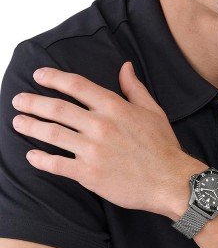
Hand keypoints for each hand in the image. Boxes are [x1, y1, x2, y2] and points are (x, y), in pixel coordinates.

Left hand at [11, 61, 186, 214]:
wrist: (170, 180)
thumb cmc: (163, 146)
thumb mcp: (153, 111)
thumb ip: (135, 88)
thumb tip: (125, 67)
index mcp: (115, 108)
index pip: (77, 86)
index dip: (54, 78)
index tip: (38, 75)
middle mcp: (100, 125)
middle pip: (57, 108)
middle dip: (32, 102)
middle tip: (18, 101)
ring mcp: (92, 150)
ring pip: (52, 134)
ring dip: (30, 126)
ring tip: (18, 123)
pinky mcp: (89, 174)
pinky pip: (56, 164)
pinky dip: (40, 160)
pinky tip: (31, 156)